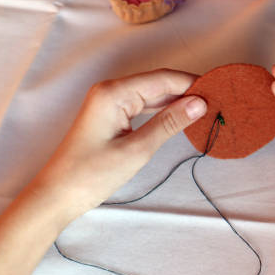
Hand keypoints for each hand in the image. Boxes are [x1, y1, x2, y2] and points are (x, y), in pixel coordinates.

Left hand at [33, 68, 207, 224]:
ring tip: (204, 109)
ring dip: (176, 100)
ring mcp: (109, 102)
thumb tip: (199, 103)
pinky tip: (179, 116)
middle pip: (157, 83)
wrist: (56, 195)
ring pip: (151, 94)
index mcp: (115, 92)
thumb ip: (169, 123)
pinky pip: (142, 105)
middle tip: (216, 102)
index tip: (218, 92)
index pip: (163, 79)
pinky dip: (162, 109)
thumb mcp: (137, 149)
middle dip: (186, 91)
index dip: (192, 83)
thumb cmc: (92, 174)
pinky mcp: (109, 115)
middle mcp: (111, 90)